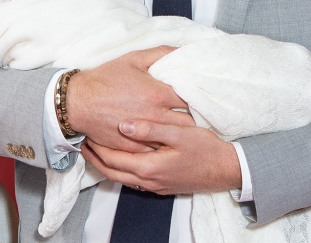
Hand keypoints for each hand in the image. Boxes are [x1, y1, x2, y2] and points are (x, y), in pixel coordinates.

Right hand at [65, 47, 193, 152]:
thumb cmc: (105, 79)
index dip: (199, 99)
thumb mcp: (133, 59)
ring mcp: (145, 134)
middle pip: (188, 123)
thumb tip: (182, 50)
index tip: (202, 98)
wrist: (78, 102)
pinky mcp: (134, 147)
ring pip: (174, 139)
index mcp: (158, 94)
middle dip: (195, 119)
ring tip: (187, 131)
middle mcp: (155, 116)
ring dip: (181, 135)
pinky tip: (167, 142)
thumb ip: (161, 53)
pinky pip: (157, 150)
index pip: (192, 100)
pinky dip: (164, 146)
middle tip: (199, 116)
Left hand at [81, 120, 240, 194]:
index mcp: (149, 167)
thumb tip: (124, 125)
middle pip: (111, 171)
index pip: (112, 159)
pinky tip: (121, 156)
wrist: (226, 170)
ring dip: (106, 164)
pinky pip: (132, 179)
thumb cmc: (206, 150)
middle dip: (95, 157)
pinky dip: (120, 168)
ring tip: (96, 148)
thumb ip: (151, 129)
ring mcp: (154, 185)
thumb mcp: (180, 134)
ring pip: (120, 177)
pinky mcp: (161, 185)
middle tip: (83, 141)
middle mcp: (148, 180)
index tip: (86, 132)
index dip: (96, 146)